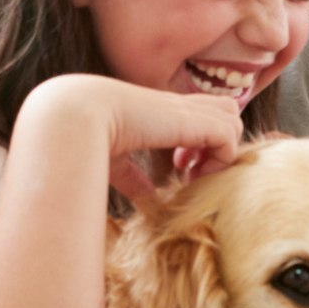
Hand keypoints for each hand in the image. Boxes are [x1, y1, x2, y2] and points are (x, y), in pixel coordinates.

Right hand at [21, 75, 244, 212]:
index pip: (201, 114)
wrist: (75, 118)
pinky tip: (192, 175)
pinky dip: (220, 160)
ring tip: (196, 175)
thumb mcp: (116, 162)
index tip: (180, 169)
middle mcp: (177, 105)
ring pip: (233, 120)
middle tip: (194, 172)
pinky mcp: (194, 121)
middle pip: (225, 111)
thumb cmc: (85, 138)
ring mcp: (187, 110)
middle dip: (219, 143)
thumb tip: (146, 202)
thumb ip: (135, 179)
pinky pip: (230, 138)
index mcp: (159, 109)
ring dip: (222, 152)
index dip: (201, 142)